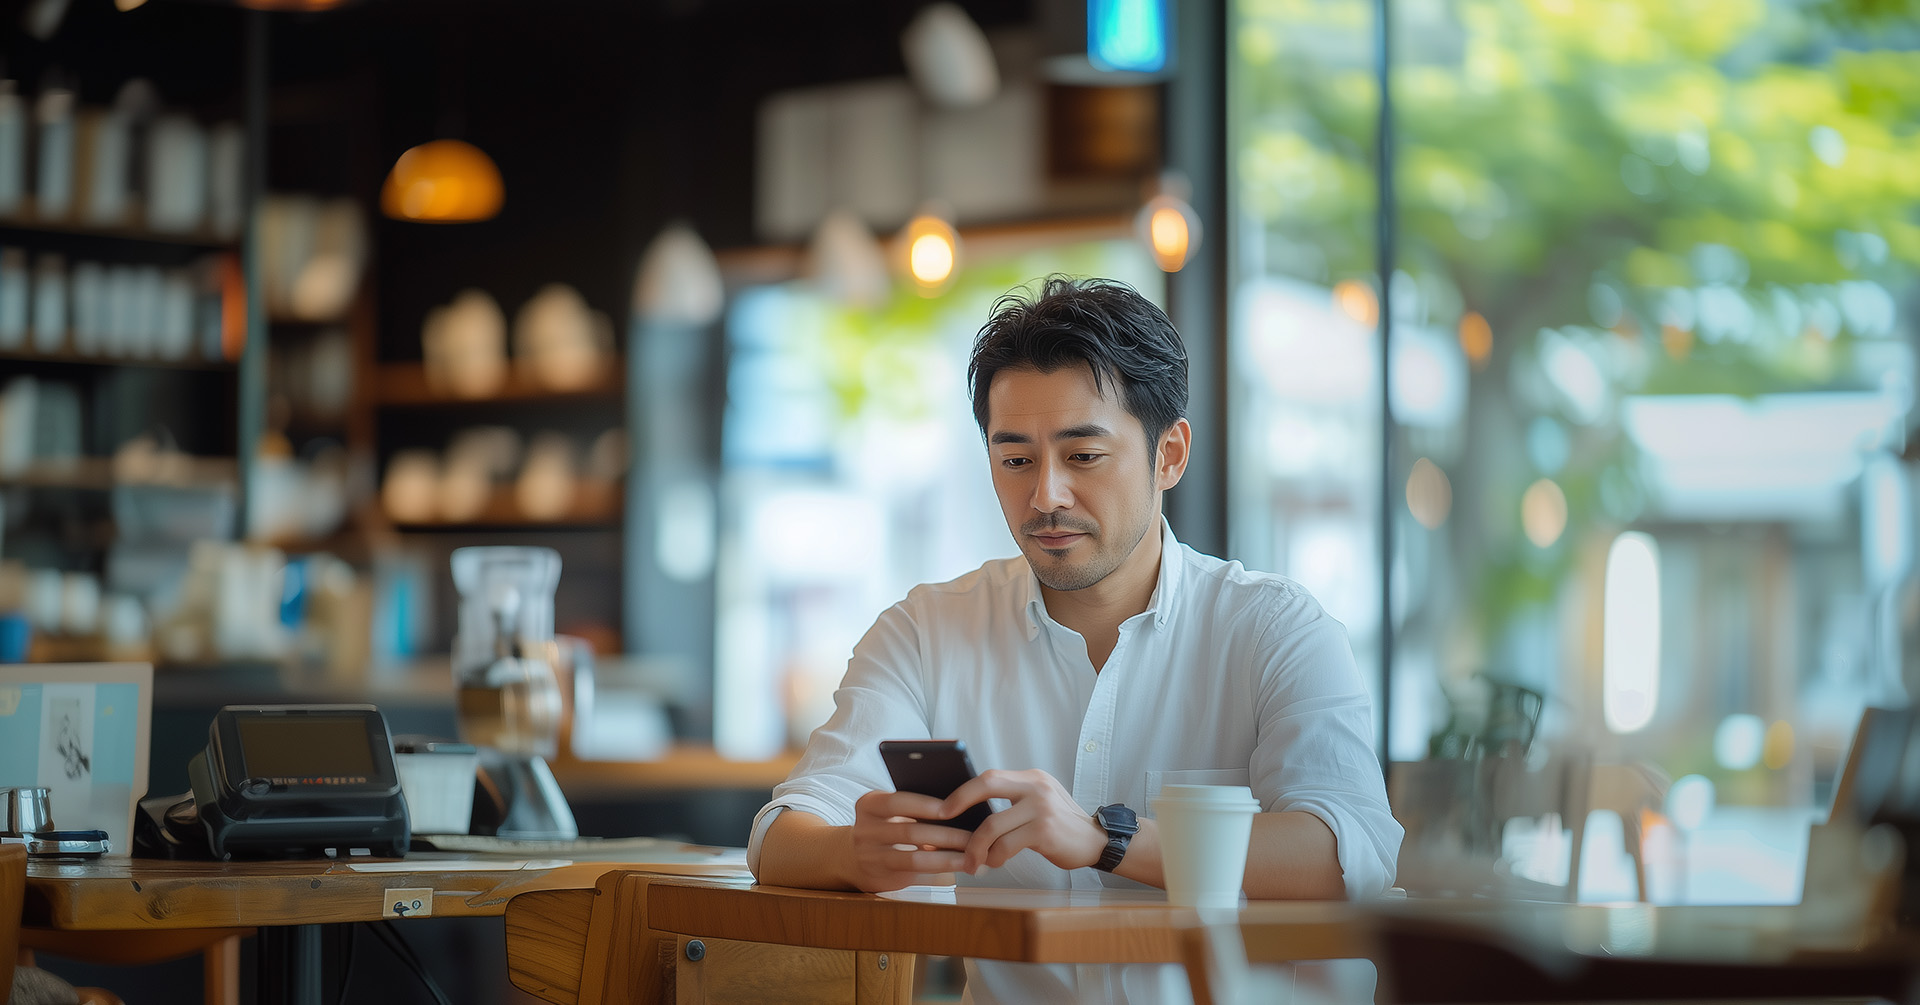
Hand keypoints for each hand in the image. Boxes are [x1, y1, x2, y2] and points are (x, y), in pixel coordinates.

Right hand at [846, 789, 972, 892]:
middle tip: (975, 837)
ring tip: (971, 856)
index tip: (954, 807)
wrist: (853, 855)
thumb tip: (960, 807)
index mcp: (870, 804)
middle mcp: (865, 830)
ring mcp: (869, 856)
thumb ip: (914, 806)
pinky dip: (938, 871)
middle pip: (909, 832)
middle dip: (946, 835)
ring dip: (946, 858)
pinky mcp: (880, 877)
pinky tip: (957, 867)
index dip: (926, 805)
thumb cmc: (886, 825)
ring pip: (913, 859)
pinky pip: (914, 875)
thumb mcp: (890, 811)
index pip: (898, 801)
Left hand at [940, 769, 1105, 873]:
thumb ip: (1012, 799)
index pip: (989, 776)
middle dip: (959, 802)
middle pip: (987, 784)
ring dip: (976, 847)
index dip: (963, 790)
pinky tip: (994, 863)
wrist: (1095, 841)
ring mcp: (1040, 808)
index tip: (944, 806)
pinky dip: (995, 857)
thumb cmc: (1060, 826)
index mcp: (1030, 778)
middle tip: (943, 820)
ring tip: (972, 861)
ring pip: (992, 825)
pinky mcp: (1044, 831)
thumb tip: (970, 811)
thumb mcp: (1038, 802)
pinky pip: (1006, 846)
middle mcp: (1035, 787)